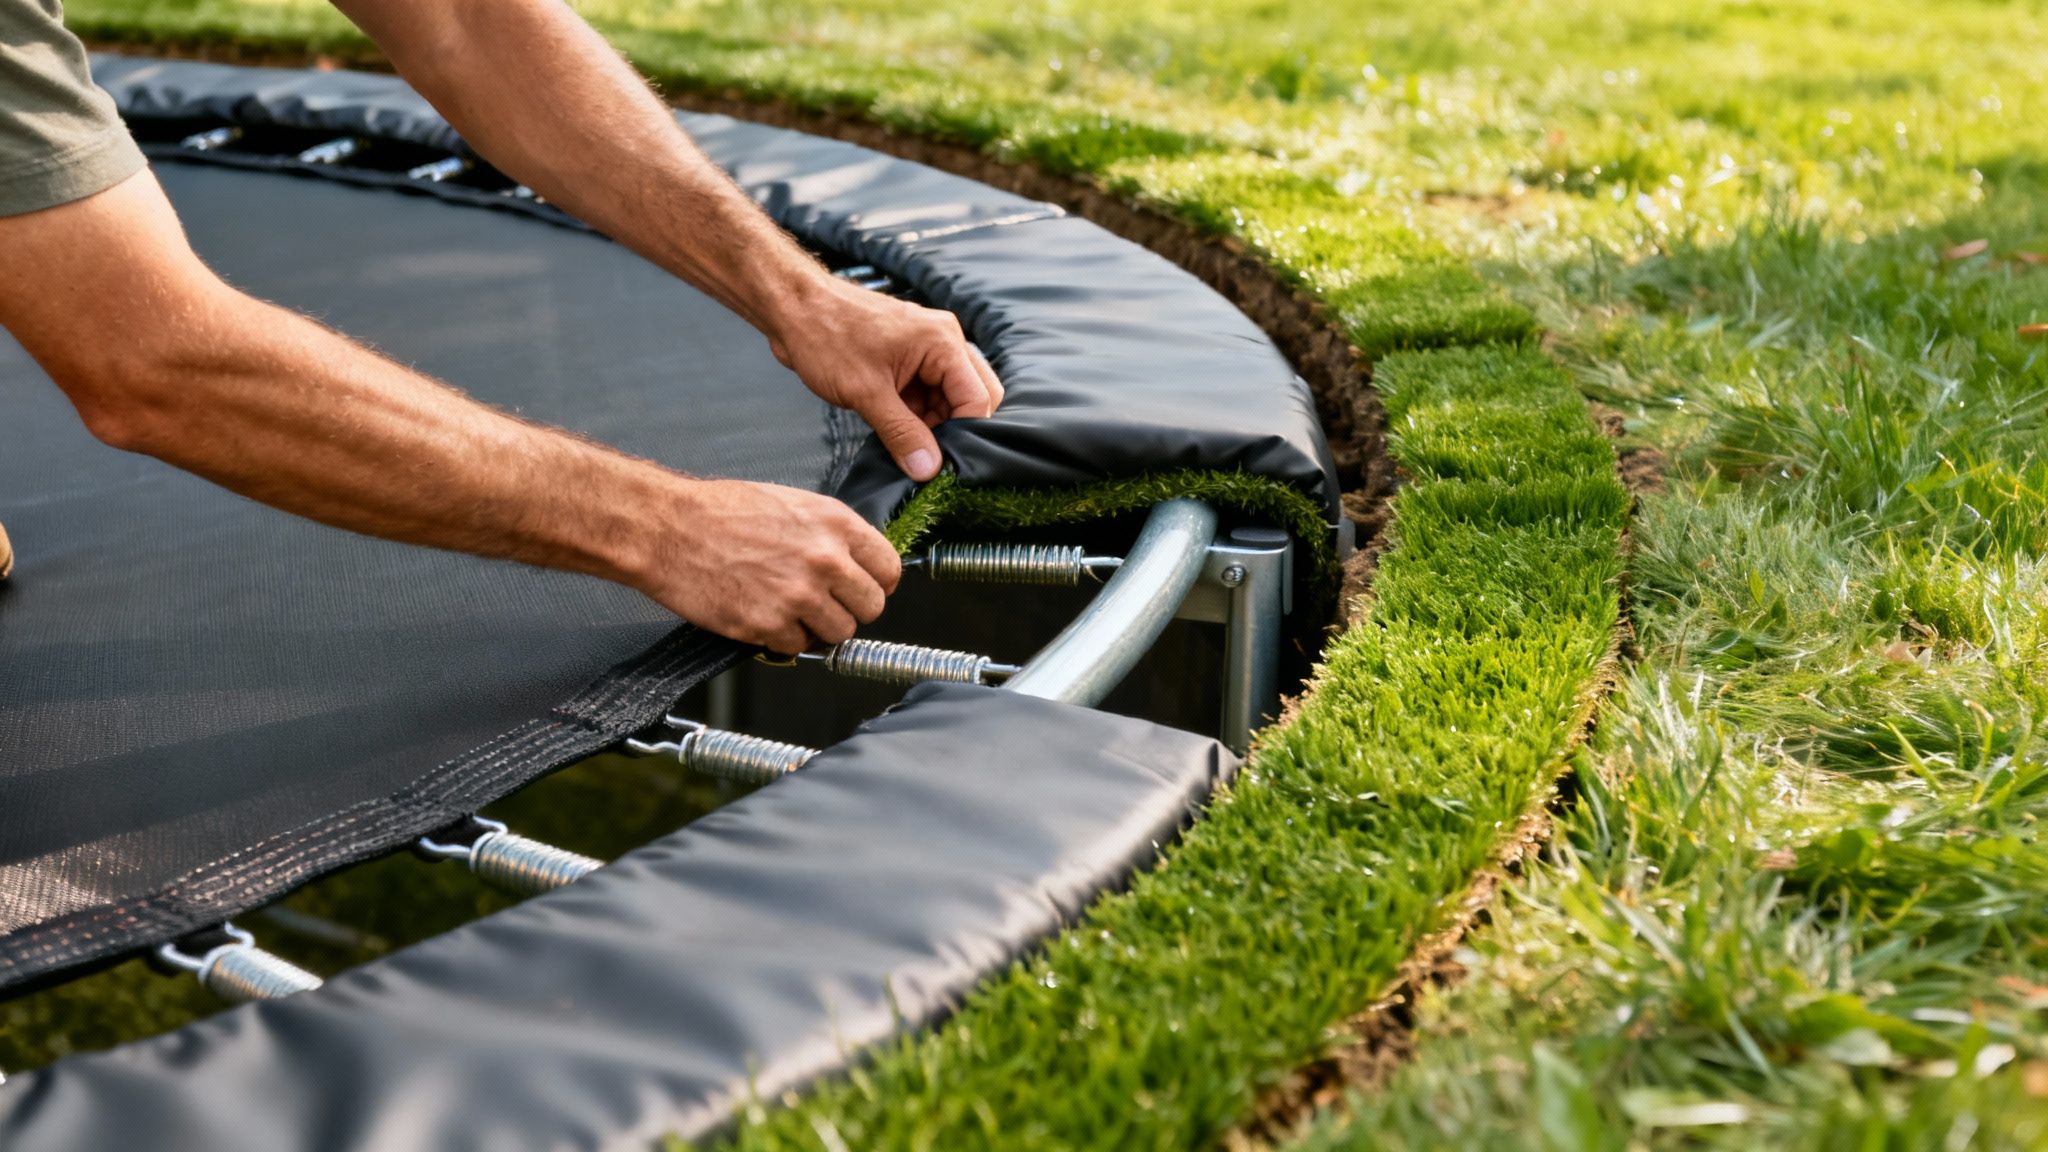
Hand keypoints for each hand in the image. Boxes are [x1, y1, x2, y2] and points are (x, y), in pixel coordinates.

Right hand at [632, 478, 900, 653]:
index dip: (877, 582)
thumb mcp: (792, 503)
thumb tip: (858, 562)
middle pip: (871, 607)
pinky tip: (764, 616)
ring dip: (818, 628)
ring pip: (839, 634)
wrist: (669, 528)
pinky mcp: (768, 626)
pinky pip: (797, 647)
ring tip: (790, 609)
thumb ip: (831, 534)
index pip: (888, 568)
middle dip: (850, 609)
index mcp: (835, 524)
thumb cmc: (721, 510)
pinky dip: (783, 639)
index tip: (864, 588)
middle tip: (825, 603)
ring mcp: (798, 596)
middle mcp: (825, 561)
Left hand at [768, 277, 1003, 480]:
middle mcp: (942, 342)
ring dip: (930, 426)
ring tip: (903, 447)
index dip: (964, 436)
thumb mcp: (866, 393)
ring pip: (947, 400)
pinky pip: (925, 395)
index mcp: (943, 342)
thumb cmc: (826, 335)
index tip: (943, 465)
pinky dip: (915, 417)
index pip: (977, 399)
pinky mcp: (907, 360)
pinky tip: (894, 432)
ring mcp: (925, 351)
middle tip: (924, 456)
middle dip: (951, 429)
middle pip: (970, 397)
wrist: (792, 309)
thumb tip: (928, 469)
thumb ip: (902, 434)